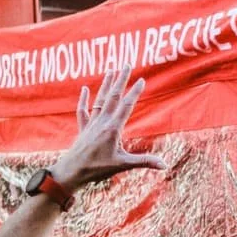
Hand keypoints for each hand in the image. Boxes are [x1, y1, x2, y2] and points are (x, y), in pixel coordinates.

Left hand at [51, 70, 163, 191]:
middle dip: (121, 80)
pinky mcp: (83, 129)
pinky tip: (84, 89)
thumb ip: (144, 161)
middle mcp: (102, 122)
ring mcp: (91, 124)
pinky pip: (83, 111)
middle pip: (112, 96)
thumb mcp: (123, 165)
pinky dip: (84, 99)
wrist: (72, 171)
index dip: (134, 92)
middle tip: (126, 65)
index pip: (126, 106)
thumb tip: (165, 165)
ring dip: (106, 85)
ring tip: (111, 71)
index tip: (141, 80)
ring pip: (99, 100)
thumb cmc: (97, 169)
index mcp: (113, 128)